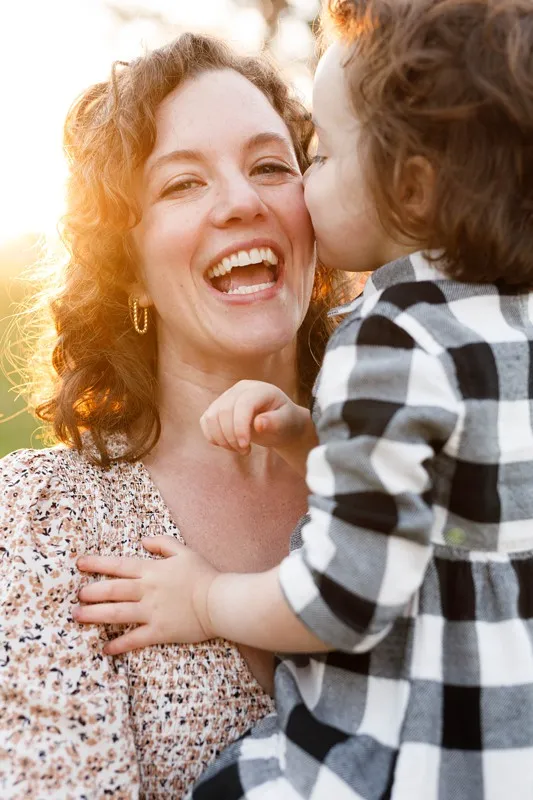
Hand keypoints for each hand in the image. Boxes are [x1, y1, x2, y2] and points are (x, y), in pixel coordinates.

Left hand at [73, 536, 217, 654]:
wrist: (220, 601)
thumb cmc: (203, 575)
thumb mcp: (184, 551)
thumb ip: (162, 543)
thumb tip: (142, 541)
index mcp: (152, 570)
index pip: (119, 565)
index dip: (98, 563)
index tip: (80, 564)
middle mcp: (147, 590)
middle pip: (112, 590)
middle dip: (91, 592)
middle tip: (76, 596)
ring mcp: (152, 612)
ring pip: (117, 613)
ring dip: (95, 615)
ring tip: (78, 617)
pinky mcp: (159, 631)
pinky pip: (135, 639)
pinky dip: (119, 644)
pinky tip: (105, 648)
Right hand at [200, 379, 308, 455]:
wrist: (279, 424)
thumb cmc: (285, 422)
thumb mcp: (286, 423)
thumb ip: (275, 422)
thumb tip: (258, 424)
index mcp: (259, 390)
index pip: (243, 404)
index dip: (240, 426)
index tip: (245, 446)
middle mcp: (240, 389)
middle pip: (224, 411)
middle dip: (231, 437)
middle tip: (245, 451)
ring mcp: (226, 397)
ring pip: (211, 417)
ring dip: (222, 439)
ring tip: (239, 449)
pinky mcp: (217, 408)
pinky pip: (206, 422)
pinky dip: (213, 437)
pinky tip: (229, 445)